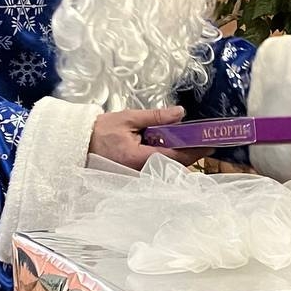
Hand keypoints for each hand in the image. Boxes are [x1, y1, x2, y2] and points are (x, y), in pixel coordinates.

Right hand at [89, 106, 211, 170]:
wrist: (78, 144)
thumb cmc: (101, 130)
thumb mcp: (129, 118)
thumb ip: (156, 117)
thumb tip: (180, 114)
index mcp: (139, 158)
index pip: (175, 156)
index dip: (195, 151)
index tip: (211, 144)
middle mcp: (140, 172)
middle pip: (174, 166)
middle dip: (192, 154)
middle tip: (206, 141)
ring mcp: (137, 176)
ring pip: (166, 169)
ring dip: (181, 157)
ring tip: (193, 143)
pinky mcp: (134, 175)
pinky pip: (156, 169)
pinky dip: (168, 159)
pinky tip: (172, 148)